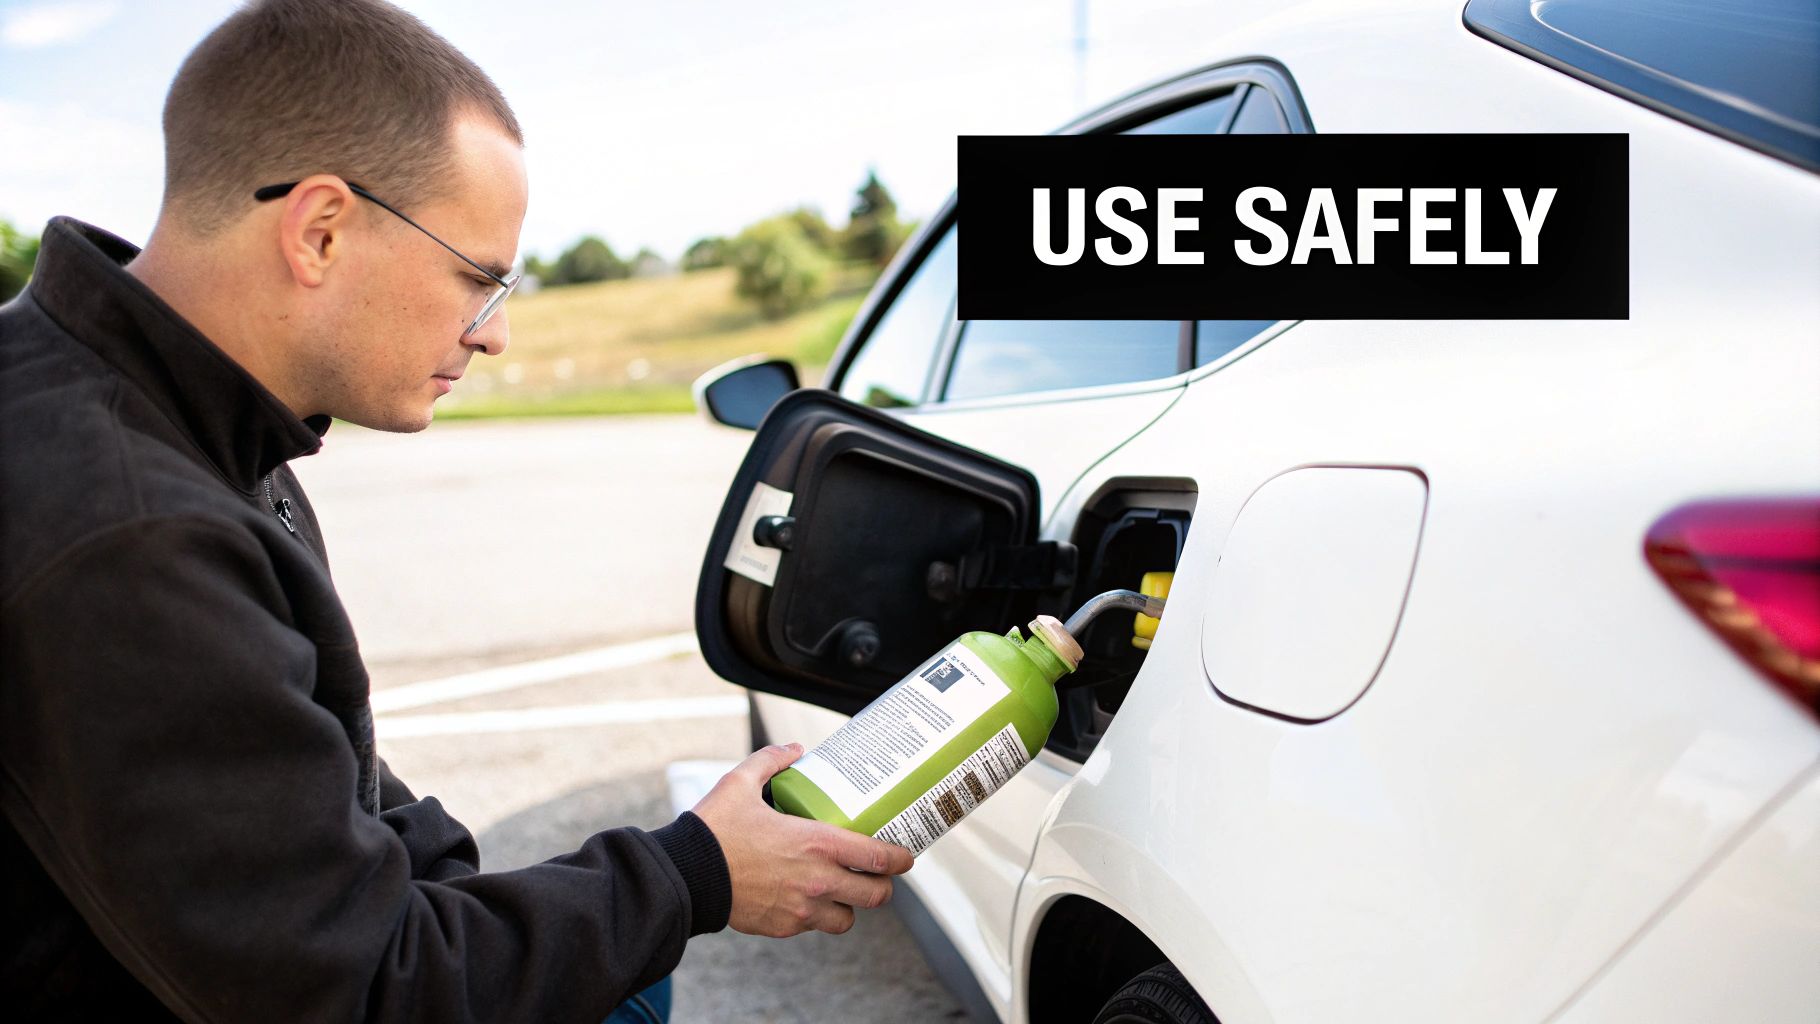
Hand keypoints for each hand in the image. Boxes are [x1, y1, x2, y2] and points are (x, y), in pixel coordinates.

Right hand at [692, 743, 914, 936]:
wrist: (687, 876)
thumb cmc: (715, 830)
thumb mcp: (740, 783)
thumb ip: (771, 761)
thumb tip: (794, 750)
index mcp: (816, 844)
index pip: (877, 857)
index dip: (900, 859)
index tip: (905, 856)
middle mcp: (817, 881)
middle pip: (874, 895)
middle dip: (883, 886)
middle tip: (878, 876)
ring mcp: (801, 909)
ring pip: (847, 919)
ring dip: (850, 906)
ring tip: (842, 892)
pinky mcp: (783, 927)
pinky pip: (813, 927)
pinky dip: (816, 916)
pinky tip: (806, 900)